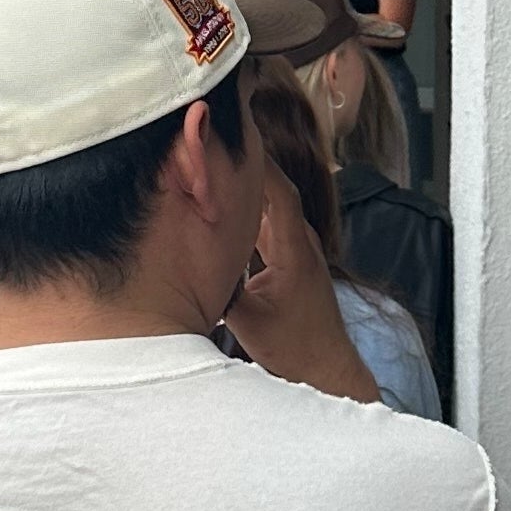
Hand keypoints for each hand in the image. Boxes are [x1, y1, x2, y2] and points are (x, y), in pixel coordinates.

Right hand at [223, 163, 374, 401]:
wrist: (327, 367)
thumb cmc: (295, 347)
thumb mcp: (249, 321)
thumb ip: (220, 288)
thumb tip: (183, 261)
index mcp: (295, 250)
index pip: (279, 193)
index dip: (258, 165)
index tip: (232, 142)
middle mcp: (299, 242)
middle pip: (273, 191)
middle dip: (245, 168)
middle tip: (212, 145)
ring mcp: (296, 249)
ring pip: (268, 207)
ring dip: (245, 189)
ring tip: (212, 167)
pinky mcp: (289, 259)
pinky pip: (267, 223)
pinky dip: (247, 211)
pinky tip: (223, 206)